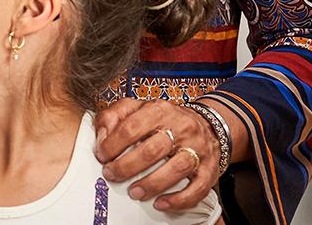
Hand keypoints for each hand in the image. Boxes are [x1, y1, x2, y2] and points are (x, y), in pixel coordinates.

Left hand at [94, 99, 221, 211]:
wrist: (205, 124)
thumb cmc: (166, 120)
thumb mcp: (138, 108)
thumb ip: (115, 116)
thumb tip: (102, 136)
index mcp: (160, 110)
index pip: (132, 126)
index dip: (112, 144)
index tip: (102, 156)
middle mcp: (181, 127)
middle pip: (153, 149)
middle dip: (127, 166)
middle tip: (113, 175)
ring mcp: (197, 148)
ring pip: (177, 167)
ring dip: (152, 184)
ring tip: (134, 192)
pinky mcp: (209, 169)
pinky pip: (198, 187)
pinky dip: (179, 199)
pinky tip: (161, 203)